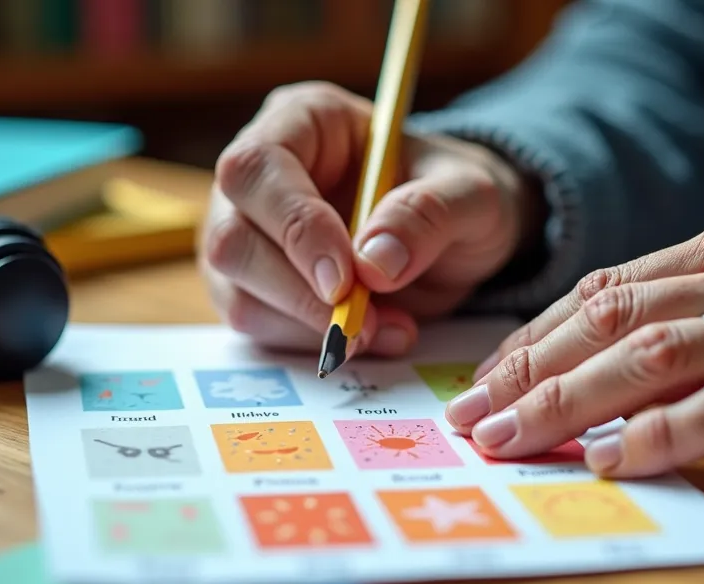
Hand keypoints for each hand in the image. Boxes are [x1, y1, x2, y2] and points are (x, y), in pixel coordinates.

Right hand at [200, 81, 535, 355]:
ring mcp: (247, 233)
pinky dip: (311, 343)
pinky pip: (257, 325)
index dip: (294, 226)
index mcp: (304, 121)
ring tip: (383, 329)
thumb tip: (375, 263)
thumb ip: (430, 214)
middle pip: (231, 237)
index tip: (344, 279)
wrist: (455, 239)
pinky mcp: (253, 287)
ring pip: (235, 291)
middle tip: (363, 323)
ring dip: (306, 326)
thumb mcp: (472, 194)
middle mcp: (260, 175)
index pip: (260, 167)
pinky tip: (370, 336)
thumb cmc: (453, 196)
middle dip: (295, 291)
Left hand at [446, 208, 703, 476]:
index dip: (535, 337)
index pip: (606, 289)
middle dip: (531, 371)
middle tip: (474, 419)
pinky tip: (617, 457)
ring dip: (573, 401)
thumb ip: (696, 307)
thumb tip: (597, 363)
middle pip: (614, 319)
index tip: (483, 381)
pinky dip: (666, 433)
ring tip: (517, 439)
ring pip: (657, 356)